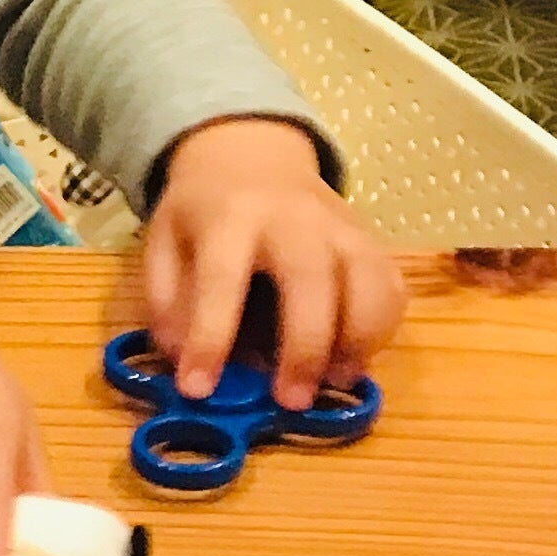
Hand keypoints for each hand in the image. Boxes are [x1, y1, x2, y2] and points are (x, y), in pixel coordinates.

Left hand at [144, 117, 403, 407]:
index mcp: (229, 217)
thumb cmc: (204, 212)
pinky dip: (384, 327)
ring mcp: (340, 226)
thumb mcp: (164, 242)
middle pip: (311, 277)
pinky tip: (355, 358)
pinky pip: (392, 285)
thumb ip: (166, 300)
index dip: (209, 337)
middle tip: (292, 401)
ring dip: (359, 338)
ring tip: (335, 383)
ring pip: (368, 280)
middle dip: (305, 345)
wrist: (251, 154)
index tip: (198, 389)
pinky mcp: (370, 240)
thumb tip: (182, 358)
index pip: (220, 279)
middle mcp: (292, 218)